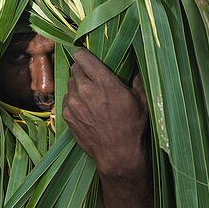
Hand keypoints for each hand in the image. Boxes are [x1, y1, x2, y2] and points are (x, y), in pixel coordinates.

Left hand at [62, 48, 148, 178]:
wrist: (117, 153)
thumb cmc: (132, 126)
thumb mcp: (141, 101)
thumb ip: (137, 80)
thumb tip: (136, 67)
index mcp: (103, 82)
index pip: (83, 57)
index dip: (82, 54)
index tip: (85, 55)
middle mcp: (85, 90)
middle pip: (75, 69)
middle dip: (83, 70)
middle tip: (92, 77)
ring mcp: (73, 103)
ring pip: (70, 84)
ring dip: (78, 86)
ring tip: (90, 95)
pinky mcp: (66, 115)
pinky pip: (67, 99)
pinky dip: (74, 100)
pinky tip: (85, 108)